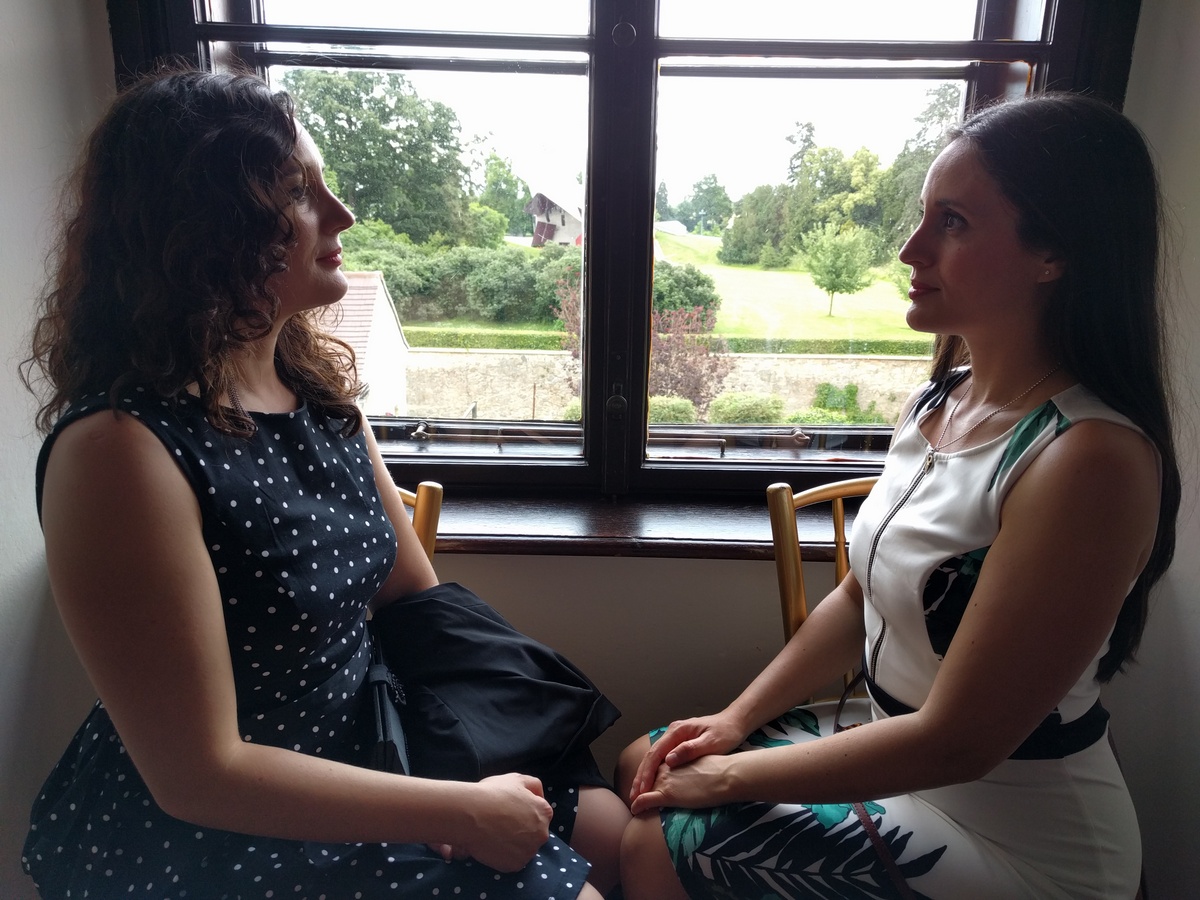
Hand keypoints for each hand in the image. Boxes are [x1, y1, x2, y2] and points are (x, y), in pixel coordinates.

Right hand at [456, 773, 552, 871]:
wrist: (472, 815)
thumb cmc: (493, 794)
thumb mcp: (516, 779)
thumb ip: (533, 785)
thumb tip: (538, 796)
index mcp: (544, 812)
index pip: (540, 815)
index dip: (524, 812)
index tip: (510, 812)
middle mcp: (542, 834)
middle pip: (534, 834)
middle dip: (522, 830)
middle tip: (501, 824)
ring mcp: (529, 851)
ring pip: (523, 849)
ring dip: (514, 844)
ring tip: (495, 834)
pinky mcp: (516, 865)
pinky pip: (512, 861)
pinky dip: (504, 856)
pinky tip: (492, 845)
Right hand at [628, 713, 745, 804]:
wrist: (735, 722)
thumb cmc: (726, 732)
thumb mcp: (711, 742)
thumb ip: (690, 750)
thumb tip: (668, 760)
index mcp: (677, 731)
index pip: (655, 753)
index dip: (647, 773)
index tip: (642, 790)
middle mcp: (672, 733)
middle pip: (650, 756)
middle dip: (641, 776)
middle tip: (633, 796)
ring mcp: (674, 738)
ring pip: (654, 758)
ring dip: (645, 775)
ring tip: (638, 793)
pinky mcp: (679, 745)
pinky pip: (661, 759)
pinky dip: (654, 772)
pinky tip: (652, 784)